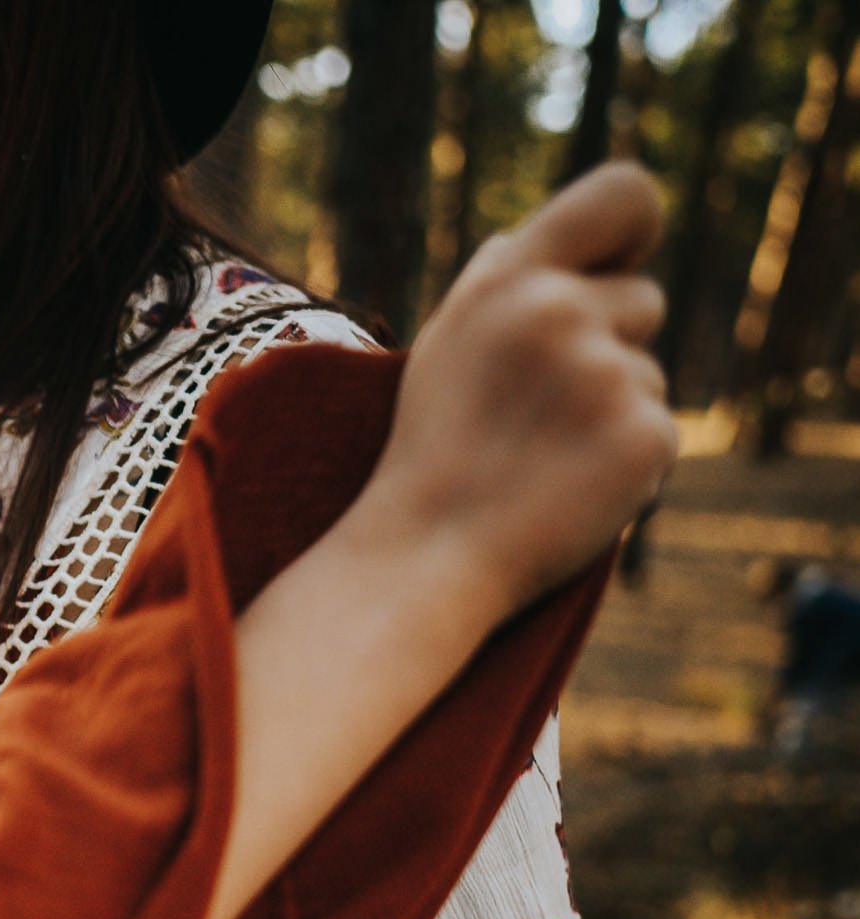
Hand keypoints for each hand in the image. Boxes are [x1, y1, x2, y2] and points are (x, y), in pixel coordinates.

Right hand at [367, 160, 677, 620]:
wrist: (425, 558)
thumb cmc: (432, 451)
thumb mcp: (444, 345)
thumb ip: (496, 283)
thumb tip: (528, 239)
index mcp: (510, 279)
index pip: (625, 194)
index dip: (635, 228)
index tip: (619, 265)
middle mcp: (559, 313)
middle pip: (643, 302)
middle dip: (608, 345)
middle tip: (537, 408)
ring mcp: (606, 376)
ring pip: (648, 372)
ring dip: (610, 409)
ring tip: (540, 455)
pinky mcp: (646, 437)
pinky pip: (660, 429)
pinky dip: (623, 461)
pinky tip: (566, 487)